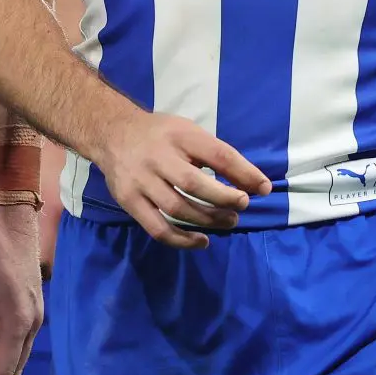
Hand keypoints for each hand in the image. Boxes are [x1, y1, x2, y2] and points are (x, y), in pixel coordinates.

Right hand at [76, 112, 269, 248]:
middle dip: (224, 199)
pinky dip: (182, 240)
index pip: (217, 154)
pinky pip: (157, 228)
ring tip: (228, 221)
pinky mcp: (129, 201)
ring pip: (177, 208)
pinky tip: (201, 241)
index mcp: (179, 135)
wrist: (111, 133)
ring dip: (208, 220)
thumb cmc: (160, 135)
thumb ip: (217, 156)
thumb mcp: (189, 133)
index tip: (263, 189)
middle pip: (194, 184)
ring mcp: (140, 181)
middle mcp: (157, 157)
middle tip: (242, 206)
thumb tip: (255, 185)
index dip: (243, 173)